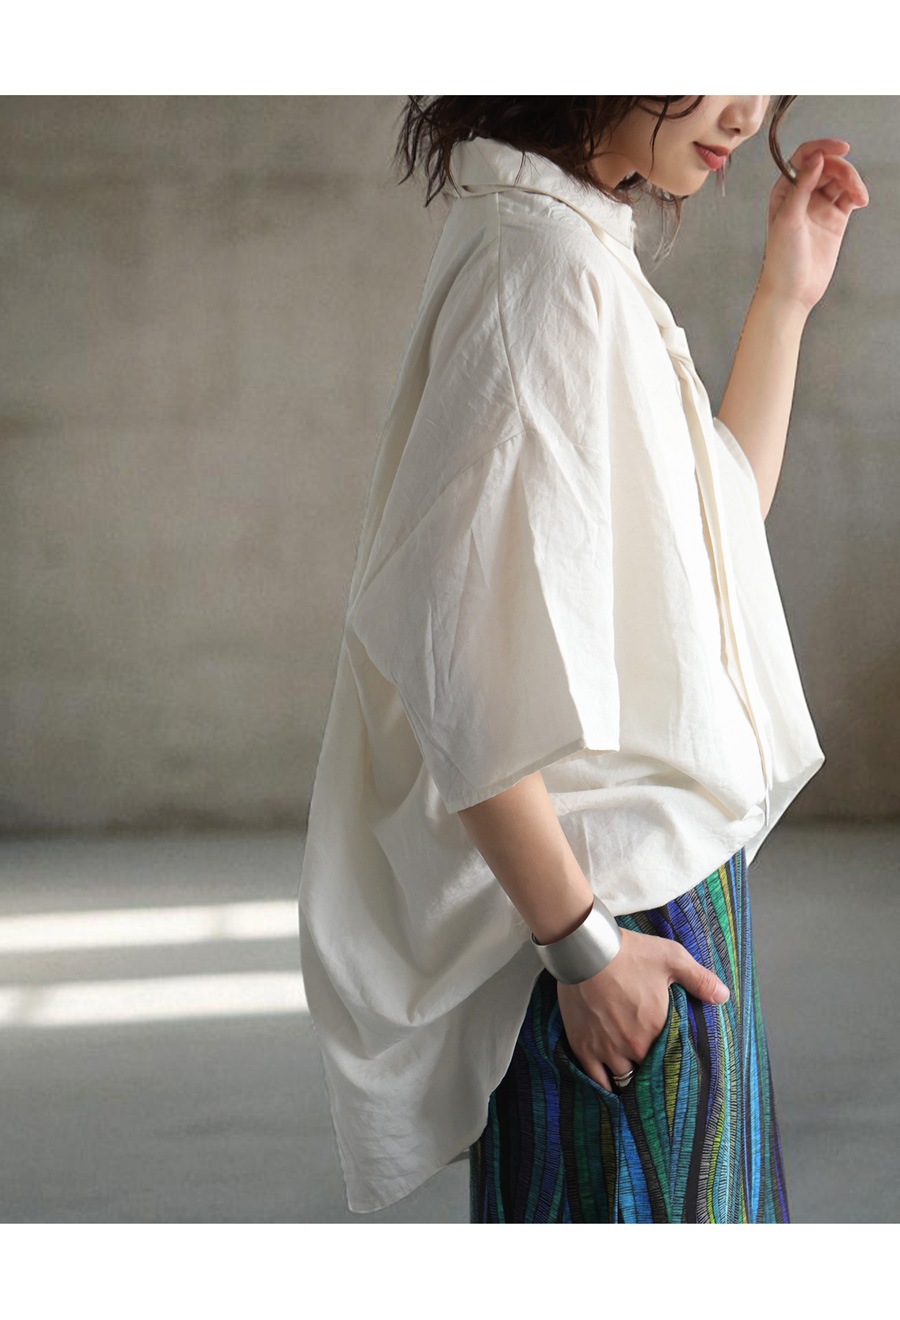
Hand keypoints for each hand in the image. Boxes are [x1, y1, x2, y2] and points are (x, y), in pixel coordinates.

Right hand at [556, 927, 729, 1091]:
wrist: (586, 950)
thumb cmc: (630, 953)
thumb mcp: (672, 958)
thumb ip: (700, 980)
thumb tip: (724, 997)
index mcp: (657, 1029)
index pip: (671, 1061)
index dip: (673, 1063)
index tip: (674, 1063)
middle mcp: (633, 1046)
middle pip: (647, 1074)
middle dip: (652, 1074)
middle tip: (655, 1073)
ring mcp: (605, 1049)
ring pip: (622, 1079)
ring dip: (629, 1079)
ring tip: (634, 1078)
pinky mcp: (583, 1046)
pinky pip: (595, 1079)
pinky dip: (604, 1085)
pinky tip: (610, 1084)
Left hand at [757, 136, 868, 314]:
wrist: (793, 290)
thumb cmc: (782, 259)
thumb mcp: (787, 218)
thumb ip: (801, 186)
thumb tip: (816, 158)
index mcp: (785, 191)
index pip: (805, 158)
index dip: (823, 148)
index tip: (842, 148)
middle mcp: (803, 195)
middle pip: (828, 166)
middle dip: (843, 170)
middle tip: (852, 185)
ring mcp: (820, 206)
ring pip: (841, 180)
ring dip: (853, 182)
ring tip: (860, 197)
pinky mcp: (835, 219)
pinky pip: (849, 197)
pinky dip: (857, 195)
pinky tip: (861, 201)